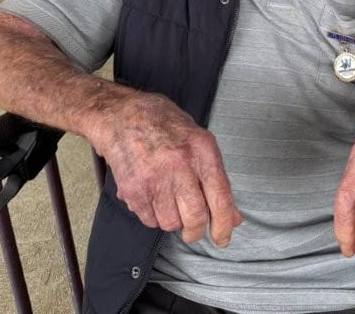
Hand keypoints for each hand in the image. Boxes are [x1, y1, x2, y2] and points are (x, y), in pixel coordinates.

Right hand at [89, 91, 241, 245]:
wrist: (121, 116)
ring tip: (168, 199)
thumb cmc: (164, 124)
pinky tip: (152, 195)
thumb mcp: (199, 141)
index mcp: (202, 150)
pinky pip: (149, 220)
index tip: (223, 238)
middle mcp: (180, 165)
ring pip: (171, 223)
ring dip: (173, 220)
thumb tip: (232, 216)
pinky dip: (153, 215)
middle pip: (195, 217)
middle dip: (196, 230)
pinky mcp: (133, 190)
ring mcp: (154, 179)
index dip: (224, 224)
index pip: (220, 197)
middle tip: (193, 229)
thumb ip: (217, 179)